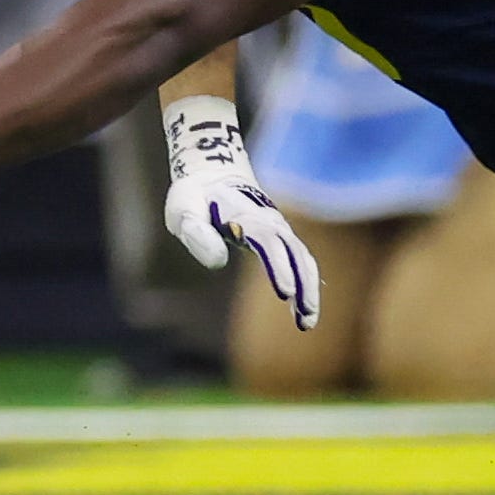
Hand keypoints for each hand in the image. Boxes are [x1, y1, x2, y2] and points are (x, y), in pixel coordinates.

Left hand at [161, 96, 319, 328]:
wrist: (212, 172)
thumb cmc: (194, 196)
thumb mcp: (184, 210)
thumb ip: (197, 234)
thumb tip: (218, 262)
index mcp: (245, 215)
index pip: (268, 243)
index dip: (279, 267)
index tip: (286, 293)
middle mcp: (269, 221)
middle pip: (294, 254)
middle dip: (304, 287)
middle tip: (305, 321)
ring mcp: (278, 228)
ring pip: (303, 258)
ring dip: (309, 289)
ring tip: (307, 323)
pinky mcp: (279, 236)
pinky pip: (300, 260)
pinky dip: (307, 282)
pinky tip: (305, 309)